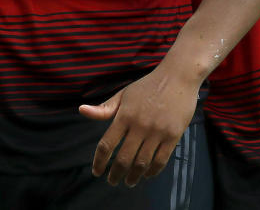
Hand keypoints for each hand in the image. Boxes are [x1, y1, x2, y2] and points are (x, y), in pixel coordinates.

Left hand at [80, 65, 200, 186]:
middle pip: (124, 158)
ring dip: (133, 176)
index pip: (107, 144)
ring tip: (128, 182)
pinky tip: (146, 175)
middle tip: (112, 181)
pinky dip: (152, 171)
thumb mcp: (123, 94)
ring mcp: (158, 131)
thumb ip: (104, 108)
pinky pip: (161, 160)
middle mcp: (140, 125)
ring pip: (142, 163)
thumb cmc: (147, 87)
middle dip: (116, 174)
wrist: (177, 77)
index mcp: (124, 115)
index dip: (99, 161)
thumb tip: (81, 110)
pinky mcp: (173, 135)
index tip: (96, 171)